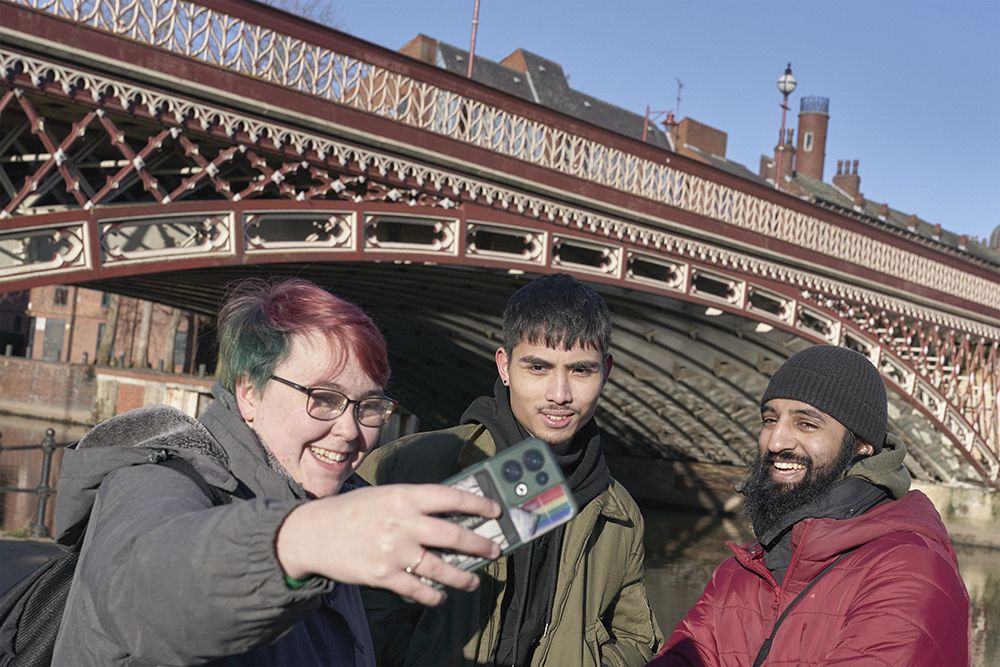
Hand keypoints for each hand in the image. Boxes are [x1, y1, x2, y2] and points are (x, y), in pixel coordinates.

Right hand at [274, 484, 501, 605]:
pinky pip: (419, 590)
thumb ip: (415, 503)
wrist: (312, 533)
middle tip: (494, 549)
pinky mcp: (384, 575)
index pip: (451, 497)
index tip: (496, 510)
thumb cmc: (352, 511)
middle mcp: (403, 522)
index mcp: (404, 496)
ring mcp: (395, 551)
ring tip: (474, 580)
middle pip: (454, 535)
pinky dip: (434, 596)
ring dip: (463, 576)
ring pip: (442, 568)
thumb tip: (451, 514)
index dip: (479, 504)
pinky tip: (442, 596)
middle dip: (481, 544)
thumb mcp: (385, 495)